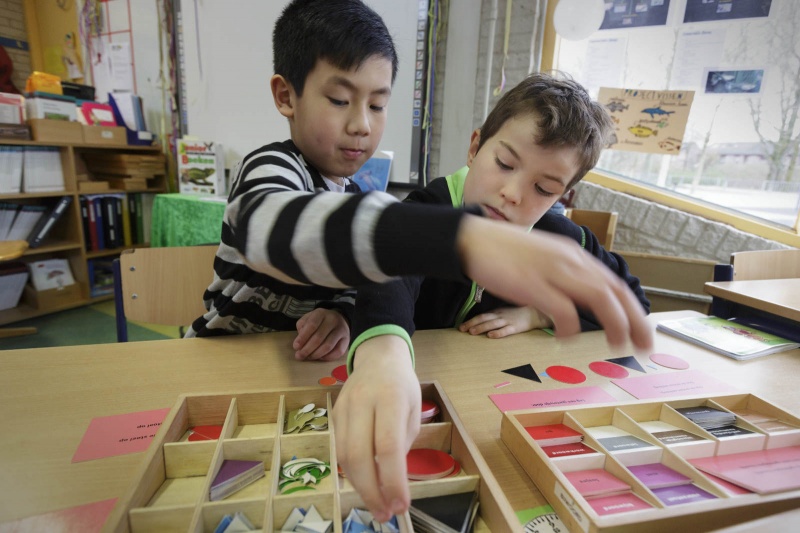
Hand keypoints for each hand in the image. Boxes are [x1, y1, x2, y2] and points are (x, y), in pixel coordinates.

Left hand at [293, 308, 348, 360]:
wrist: (339, 319)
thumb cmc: (319, 321)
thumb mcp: (308, 318)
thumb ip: (302, 327)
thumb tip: (300, 342)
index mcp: (321, 313)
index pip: (312, 325)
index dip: (303, 338)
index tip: (296, 347)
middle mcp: (333, 320)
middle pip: (319, 337)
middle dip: (307, 349)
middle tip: (299, 356)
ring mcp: (342, 330)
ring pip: (328, 346)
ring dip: (316, 355)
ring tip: (308, 357)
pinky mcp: (347, 340)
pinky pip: (337, 352)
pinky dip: (327, 357)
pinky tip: (320, 357)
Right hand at [332, 336, 419, 521]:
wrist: (378, 358)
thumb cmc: (402, 387)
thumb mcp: (413, 412)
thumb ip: (402, 444)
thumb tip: (391, 483)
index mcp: (390, 398)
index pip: (388, 446)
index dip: (393, 480)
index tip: (401, 505)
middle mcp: (363, 401)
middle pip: (359, 455)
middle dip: (371, 491)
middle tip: (384, 514)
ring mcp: (344, 407)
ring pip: (344, 456)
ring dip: (359, 486)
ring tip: (376, 504)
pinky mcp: (333, 415)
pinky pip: (339, 449)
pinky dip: (351, 472)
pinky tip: (365, 483)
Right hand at [457, 216, 652, 350]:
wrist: (471, 239)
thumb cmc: (504, 251)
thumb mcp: (543, 257)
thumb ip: (564, 274)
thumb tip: (580, 297)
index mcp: (572, 256)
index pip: (613, 283)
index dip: (632, 308)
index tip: (641, 330)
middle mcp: (569, 261)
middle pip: (614, 291)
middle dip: (634, 320)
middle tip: (644, 345)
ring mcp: (552, 272)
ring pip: (598, 297)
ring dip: (614, 323)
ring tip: (619, 345)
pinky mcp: (532, 285)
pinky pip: (562, 309)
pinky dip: (570, 327)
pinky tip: (567, 338)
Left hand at [459, 306, 551, 337]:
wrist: (534, 313)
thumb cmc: (517, 314)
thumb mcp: (503, 313)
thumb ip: (493, 317)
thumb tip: (479, 323)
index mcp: (497, 312)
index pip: (481, 316)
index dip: (471, 321)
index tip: (461, 326)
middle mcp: (500, 315)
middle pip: (484, 318)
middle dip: (472, 323)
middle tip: (461, 329)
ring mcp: (508, 321)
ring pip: (492, 324)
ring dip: (481, 327)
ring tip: (472, 332)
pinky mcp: (516, 327)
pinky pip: (506, 330)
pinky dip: (498, 333)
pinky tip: (491, 336)